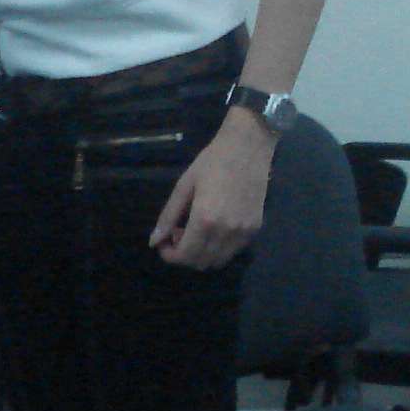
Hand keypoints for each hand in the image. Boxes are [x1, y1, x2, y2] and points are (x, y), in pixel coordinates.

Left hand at [150, 117, 273, 269]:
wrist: (248, 148)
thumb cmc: (212, 162)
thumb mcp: (184, 186)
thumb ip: (168, 216)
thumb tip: (153, 241)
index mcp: (205, 219)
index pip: (185, 255)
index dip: (169, 255)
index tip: (163, 244)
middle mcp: (226, 231)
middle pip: (200, 262)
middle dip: (184, 255)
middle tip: (177, 234)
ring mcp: (243, 232)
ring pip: (218, 261)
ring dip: (202, 254)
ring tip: (195, 232)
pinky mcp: (255, 229)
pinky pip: (233, 251)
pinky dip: (219, 248)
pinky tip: (213, 228)